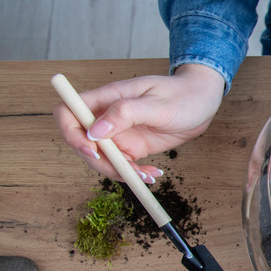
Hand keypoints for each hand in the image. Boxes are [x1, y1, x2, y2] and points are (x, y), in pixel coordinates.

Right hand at [52, 64, 224, 182]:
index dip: (71, 134)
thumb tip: (95, 130)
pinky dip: (134, 174)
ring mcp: (119, 133)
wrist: (203, 101)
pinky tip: (153, 174)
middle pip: (82, 144)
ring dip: (119, 173)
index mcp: (107, 98)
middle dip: (100, 163)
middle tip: (128, 172)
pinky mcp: (133, 147)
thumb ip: (126, 114)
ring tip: (146, 176)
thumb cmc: (183, 94)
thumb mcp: (157, 104)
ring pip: (102, 159)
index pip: (68, 113)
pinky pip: (123, 165)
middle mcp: (108, 117)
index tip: (92, 150)